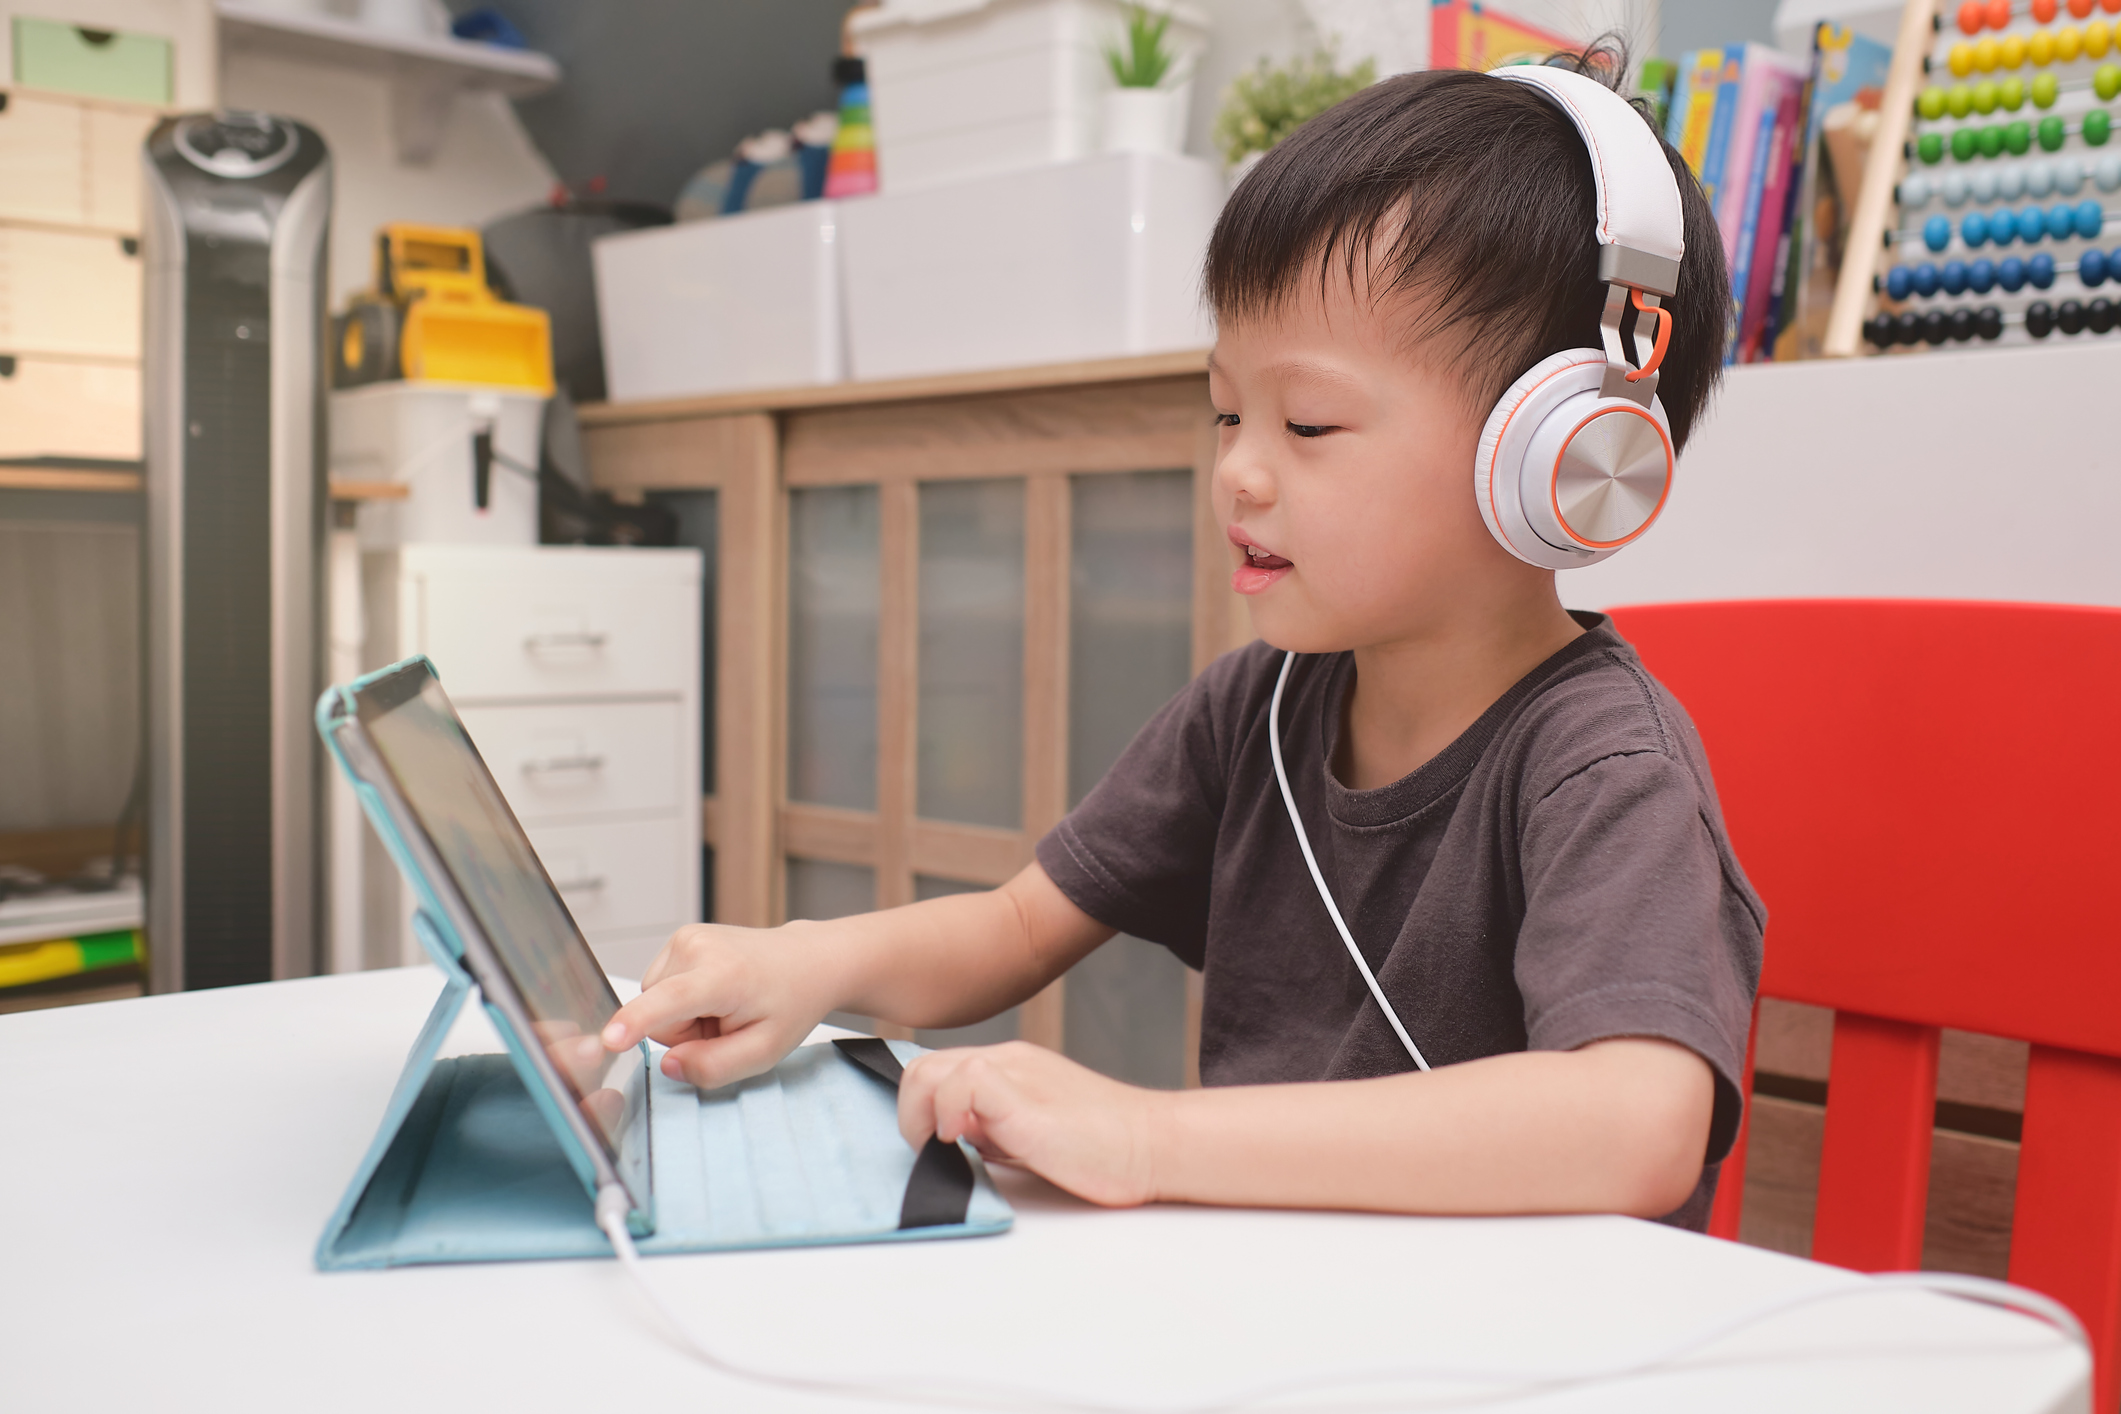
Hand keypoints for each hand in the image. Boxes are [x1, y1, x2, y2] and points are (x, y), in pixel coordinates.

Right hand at [599, 922, 833, 1089]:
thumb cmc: (789, 1003)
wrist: (807, 961)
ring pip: (656, 1001)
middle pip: (658, 1015)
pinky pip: (662, 987)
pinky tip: (715, 992)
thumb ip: (713, 1066)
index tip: (610, 1040)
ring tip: (724, 1005)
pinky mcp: (681, 938)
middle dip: (685, 1031)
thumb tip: (669, 1064)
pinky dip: (685, 998)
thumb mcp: (764, 1052)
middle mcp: (699, 948)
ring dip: (686, 1015)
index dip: (635, 1023)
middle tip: (727, 1022)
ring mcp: (687, 937)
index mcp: (723, 976)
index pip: (668, 1002)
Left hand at [897, 1042, 1167, 1207]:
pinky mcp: (1023, 1095)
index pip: (939, 1072)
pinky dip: (949, 1113)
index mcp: (1010, 1068)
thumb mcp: (1032, 1136)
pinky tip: (968, 1143)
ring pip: (928, 1071)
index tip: (937, 1147)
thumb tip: (954, 1141)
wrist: (1154, 1145)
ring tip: (950, 1150)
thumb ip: (994, 1130)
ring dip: (922, 1117)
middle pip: (922, 1067)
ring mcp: (1015, 1074)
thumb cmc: (1104, 1150)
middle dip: (912, 1115)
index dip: (922, 1109)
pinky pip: (962, 1082)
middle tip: (940, 1153)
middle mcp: (1008, 1061)